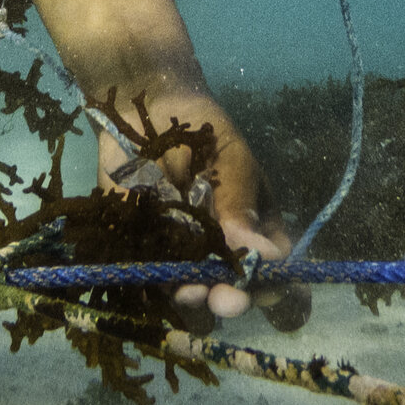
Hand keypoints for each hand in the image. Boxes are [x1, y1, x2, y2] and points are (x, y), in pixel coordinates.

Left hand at [95, 89, 310, 330]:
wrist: (144, 103)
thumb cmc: (200, 129)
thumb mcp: (232, 162)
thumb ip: (241, 208)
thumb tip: (264, 257)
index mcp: (250, 226)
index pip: (268, 265)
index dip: (269, 282)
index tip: (263, 289)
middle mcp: (215, 245)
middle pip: (227, 285)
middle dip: (227, 297)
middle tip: (225, 301)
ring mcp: (176, 249)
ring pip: (187, 286)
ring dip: (191, 295)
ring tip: (191, 292)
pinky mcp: (135, 243)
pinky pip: (145, 271)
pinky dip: (150, 281)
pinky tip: (154, 284)